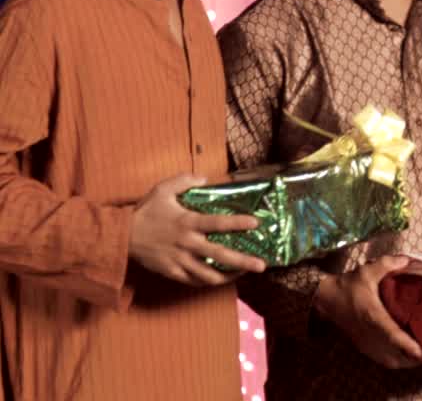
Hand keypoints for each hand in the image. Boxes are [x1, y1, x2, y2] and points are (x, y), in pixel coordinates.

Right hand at [128, 174, 266, 284]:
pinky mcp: (172, 272)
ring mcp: (180, 261)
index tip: (256, 223)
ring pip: (209, 275)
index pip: (219, 223)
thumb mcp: (162, 190)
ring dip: (228, 277)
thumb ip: (184, 180)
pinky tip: (218, 278)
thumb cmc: (145, 212)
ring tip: (242, 275)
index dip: (239, 223)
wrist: (120, 237)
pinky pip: (194, 281)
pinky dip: (208, 281)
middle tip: (262, 266)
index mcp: (188, 222)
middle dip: (243, 262)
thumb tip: (204, 178)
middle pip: (220, 255)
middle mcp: (188, 244)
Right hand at [314, 255, 421, 368]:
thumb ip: (388, 264)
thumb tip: (408, 260)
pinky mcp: (363, 346)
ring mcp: (365, 342)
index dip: (407, 345)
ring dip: (407, 363)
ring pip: (389, 361)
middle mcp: (370, 334)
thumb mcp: (367, 271)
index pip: (391, 334)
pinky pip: (382, 360)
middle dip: (414, 359)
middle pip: (394, 355)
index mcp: (373, 316)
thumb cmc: (348, 285)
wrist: (326, 299)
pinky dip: (396, 361)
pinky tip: (408, 357)